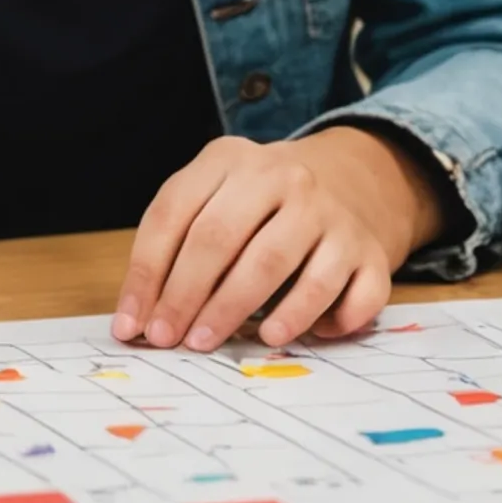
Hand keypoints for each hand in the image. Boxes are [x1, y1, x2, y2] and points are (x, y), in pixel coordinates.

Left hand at [112, 128, 442, 353]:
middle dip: (187, 295)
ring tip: (212, 343)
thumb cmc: (261, 205)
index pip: (174, 212)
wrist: (352, 181)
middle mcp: (284, 178)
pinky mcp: (368, 252)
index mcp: (231, 160)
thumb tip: (136, 319)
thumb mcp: (214, 198)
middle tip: (169, 339)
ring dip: (238, 309)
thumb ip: (175, 246)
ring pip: (277, 263)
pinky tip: (281, 335)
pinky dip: (314, 320)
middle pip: (221, 237)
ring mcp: (331, 213)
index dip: (148, 273)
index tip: (133, 324)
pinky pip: (343, 292)